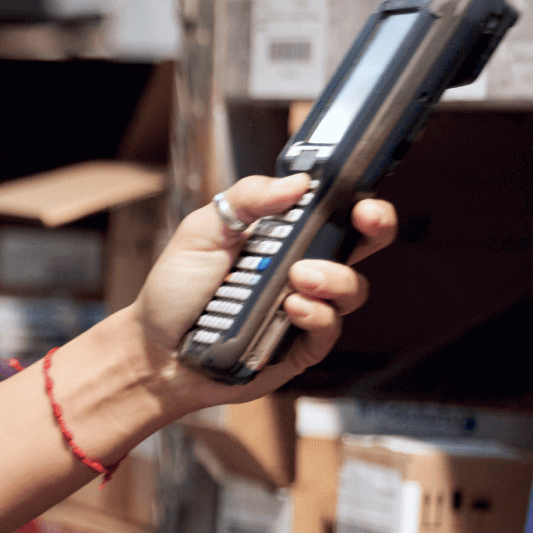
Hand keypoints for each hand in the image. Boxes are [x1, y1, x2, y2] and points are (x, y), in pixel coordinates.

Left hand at [128, 174, 397, 408]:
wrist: (157, 350)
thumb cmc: (176, 289)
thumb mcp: (201, 232)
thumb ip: (245, 200)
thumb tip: (295, 183)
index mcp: (281, 236)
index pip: (333, 210)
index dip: (357, 198)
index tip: (361, 190)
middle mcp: (301, 269)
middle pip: (361, 245)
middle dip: (376, 227)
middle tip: (365, 219)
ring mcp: (306, 307)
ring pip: (352, 289)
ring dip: (333, 278)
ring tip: (297, 277)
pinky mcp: (301, 346)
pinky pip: (329, 329)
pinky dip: (316, 316)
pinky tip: (292, 309)